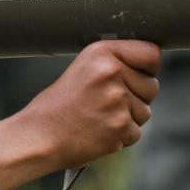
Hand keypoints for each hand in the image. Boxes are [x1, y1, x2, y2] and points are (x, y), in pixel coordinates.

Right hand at [0, 40, 160, 189]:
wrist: (37, 136)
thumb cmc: (57, 105)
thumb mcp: (82, 70)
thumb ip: (113, 65)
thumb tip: (149, 70)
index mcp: (101, 53)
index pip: (151, 53)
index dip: (148, 67)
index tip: (138, 74)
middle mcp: (111, 72)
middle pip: (152, 86)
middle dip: (137, 97)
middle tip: (106, 103)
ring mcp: (117, 101)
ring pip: (145, 111)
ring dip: (127, 118)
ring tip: (98, 118)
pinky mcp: (120, 127)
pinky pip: (136, 132)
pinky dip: (120, 136)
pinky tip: (97, 132)